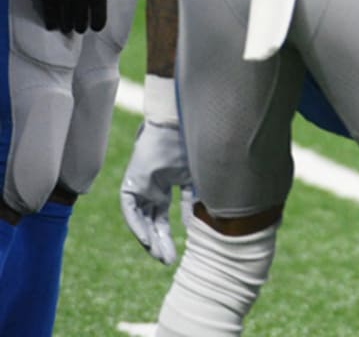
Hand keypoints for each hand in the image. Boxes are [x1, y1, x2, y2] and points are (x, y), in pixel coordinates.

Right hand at [20, 0, 114, 33]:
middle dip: (83, 21)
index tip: (99, 27)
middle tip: (83, 31)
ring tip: (69, 31)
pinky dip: (52, 13)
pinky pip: (50, 0)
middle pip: (82, 6)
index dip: (99, 15)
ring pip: (66, 6)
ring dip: (68, 20)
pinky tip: (53, 24)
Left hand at [120, 119, 193, 264]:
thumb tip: (200, 223)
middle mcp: (154, 185)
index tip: (180, 249)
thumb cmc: (191, 146)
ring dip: (149, 238)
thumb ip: (195, 200)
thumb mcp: (196, 177)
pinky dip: (137, 225)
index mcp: (170, 181)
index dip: (171, 231)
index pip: (167, 213)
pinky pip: (130, 210)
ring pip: (142, 218)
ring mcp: (142, 185)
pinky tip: (147, 239)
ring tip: (159, 257)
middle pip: (155, 219)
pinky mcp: (131, 183)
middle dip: (162, 241)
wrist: (176, 125)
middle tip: (168, 261)